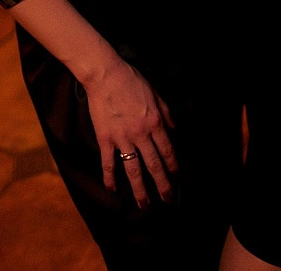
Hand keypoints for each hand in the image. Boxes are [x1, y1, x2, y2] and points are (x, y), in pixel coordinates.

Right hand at [81, 57, 177, 207]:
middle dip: (162, 184)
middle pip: (153, 164)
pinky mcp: (105, 138)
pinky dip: (110, 178)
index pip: (167, 150)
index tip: (175, 176)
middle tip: (167, 199)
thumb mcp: (156, 94)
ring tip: (144, 204)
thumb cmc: (131, 80)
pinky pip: (108, 162)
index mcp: (155, 122)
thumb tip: (174, 129)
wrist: (105, 75)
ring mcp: (122, 138)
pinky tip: (112, 190)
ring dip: (140, 189)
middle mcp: (141, 134)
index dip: (172, 165)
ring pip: (133, 169)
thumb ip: (166, 113)